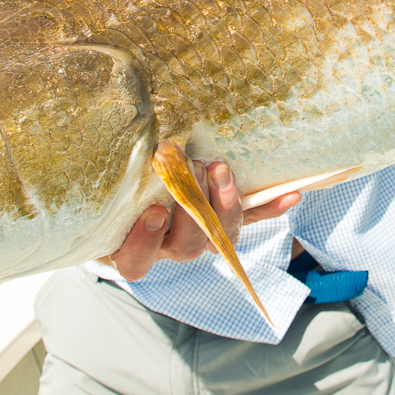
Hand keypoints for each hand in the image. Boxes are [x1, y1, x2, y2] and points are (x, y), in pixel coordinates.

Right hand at [104, 159, 300, 281]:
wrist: (140, 185)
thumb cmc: (113, 189)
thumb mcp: (106, 186)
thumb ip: (111, 172)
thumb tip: (119, 133)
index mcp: (133, 246)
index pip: (136, 260)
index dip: (146, 241)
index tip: (155, 211)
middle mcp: (169, 246)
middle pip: (186, 246)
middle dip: (194, 209)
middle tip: (194, 170)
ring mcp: (201, 235)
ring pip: (219, 237)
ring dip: (225, 204)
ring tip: (222, 170)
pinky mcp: (225, 221)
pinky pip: (250, 220)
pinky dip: (269, 207)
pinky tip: (289, 195)